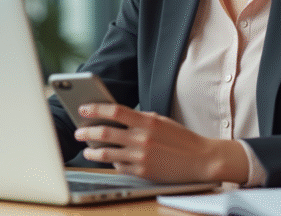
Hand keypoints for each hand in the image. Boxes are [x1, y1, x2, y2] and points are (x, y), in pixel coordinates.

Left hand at [74, 103, 247, 183]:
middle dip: (87, 131)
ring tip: (87, 150)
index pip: (114, 111)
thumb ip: (140, 119)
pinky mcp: (143, 173)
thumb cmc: (181, 138)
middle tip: (78, 131)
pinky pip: (120, 167)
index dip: (95, 108)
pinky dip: (112, 163)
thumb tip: (117, 117)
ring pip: (107, 153)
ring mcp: (141, 157)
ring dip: (93, 151)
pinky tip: (108, 161)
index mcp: (147, 122)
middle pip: (105, 133)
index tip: (83, 108)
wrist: (201, 160)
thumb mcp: (161, 121)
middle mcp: (142, 139)